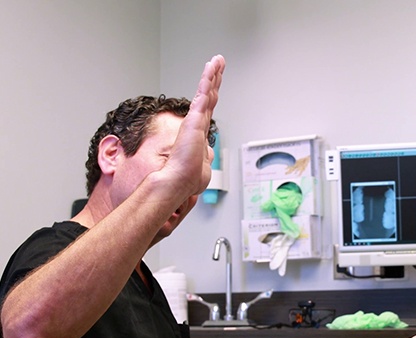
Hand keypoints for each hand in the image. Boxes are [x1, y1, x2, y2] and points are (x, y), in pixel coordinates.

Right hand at [159, 54, 225, 204]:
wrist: (179, 181)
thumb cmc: (188, 177)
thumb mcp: (203, 165)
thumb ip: (206, 155)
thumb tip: (209, 152)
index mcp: (199, 132)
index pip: (209, 108)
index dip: (213, 93)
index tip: (216, 80)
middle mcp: (197, 123)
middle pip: (209, 95)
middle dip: (214, 77)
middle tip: (218, 62)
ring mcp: (195, 120)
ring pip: (206, 92)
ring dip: (212, 75)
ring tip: (216, 60)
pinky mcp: (195, 120)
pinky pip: (202, 97)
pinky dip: (207, 82)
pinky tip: (210, 71)